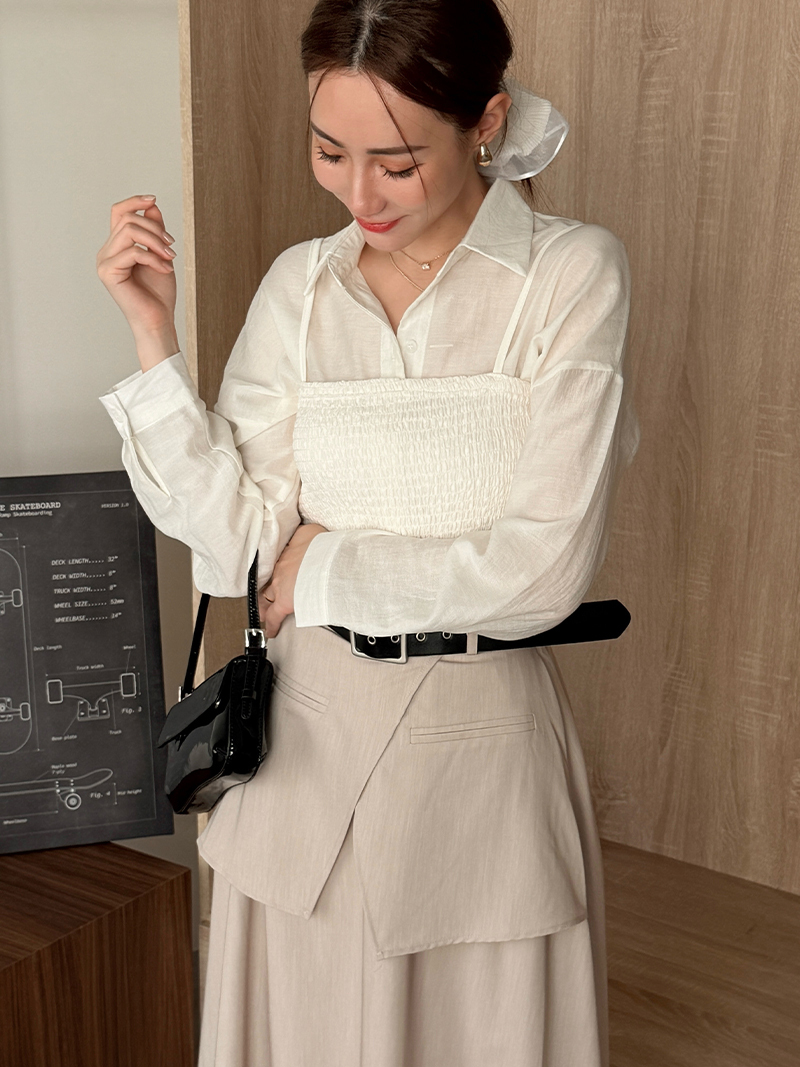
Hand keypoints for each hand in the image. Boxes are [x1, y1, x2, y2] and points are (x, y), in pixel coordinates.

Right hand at [96, 194, 178, 368]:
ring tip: (169, 258)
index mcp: (116, 246)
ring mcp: (104, 262)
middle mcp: (106, 251)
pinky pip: (133, 252)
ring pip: (129, 231)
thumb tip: (151, 205)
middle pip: (128, 219)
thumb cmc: (158, 293)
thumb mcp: (160, 254)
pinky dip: (154, 259)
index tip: (153, 199)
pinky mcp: (108, 272)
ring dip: (156, 241)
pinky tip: (165, 270)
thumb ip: (154, 231)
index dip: (134, 201)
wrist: (158, 321)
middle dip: (155, 229)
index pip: (118, 212)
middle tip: (171, 247)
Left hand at [259, 523, 327, 637]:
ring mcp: (280, 586)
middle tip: (263, 591)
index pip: (275, 562)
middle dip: (265, 586)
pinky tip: (271, 631)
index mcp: (286, 553)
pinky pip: (274, 616)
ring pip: (266, 598)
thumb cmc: (323, 546)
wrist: (326, 559)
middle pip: (267, 579)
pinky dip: (271, 624)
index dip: (273, 568)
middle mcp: (279, 569)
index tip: (272, 570)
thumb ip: (306, 533)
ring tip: (264, 611)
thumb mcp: (312, 532)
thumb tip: (308, 532)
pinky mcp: (284, 602)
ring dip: (265, 604)